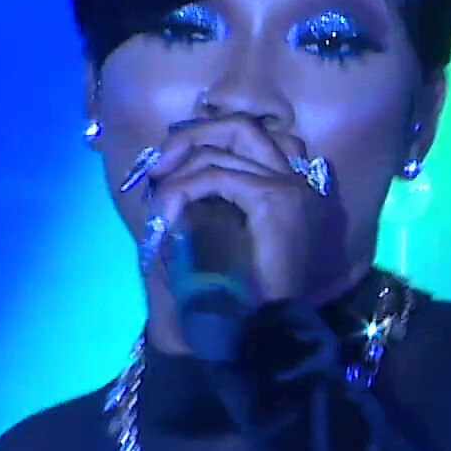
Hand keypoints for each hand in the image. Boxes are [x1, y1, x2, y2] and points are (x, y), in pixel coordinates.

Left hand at [145, 115, 325, 303]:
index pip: (246, 135)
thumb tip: (167, 169)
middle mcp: (293, 177)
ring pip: (220, 153)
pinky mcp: (274, 200)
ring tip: (160, 206)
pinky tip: (169, 211)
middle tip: (157, 167)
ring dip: (177, 176)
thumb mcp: (215, 231)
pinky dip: (184, 189)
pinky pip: (216, 176)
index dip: (203, 137)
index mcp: (285, 184)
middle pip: (239, 126)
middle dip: (190, 136)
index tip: (169, 164)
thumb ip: (206, 196)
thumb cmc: (237, 288)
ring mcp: (288, 186)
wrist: (259, 324)